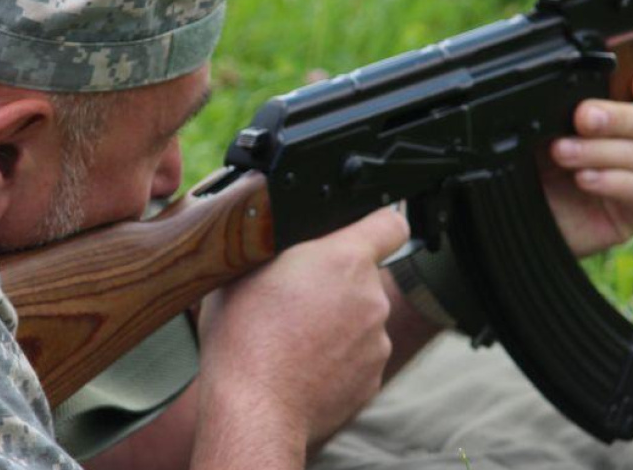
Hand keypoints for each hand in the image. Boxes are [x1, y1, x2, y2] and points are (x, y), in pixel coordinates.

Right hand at [191, 207, 408, 468]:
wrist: (254, 409)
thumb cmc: (242, 336)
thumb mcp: (244, 268)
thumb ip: (278, 246)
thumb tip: (281, 239)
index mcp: (345, 259)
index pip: (390, 223)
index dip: (376, 224)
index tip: (361, 231)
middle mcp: (371, 298)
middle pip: (364, 276)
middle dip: (336, 282)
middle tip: (294, 299)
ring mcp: (376, 342)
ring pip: (360, 319)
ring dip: (335, 323)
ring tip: (292, 339)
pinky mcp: (372, 379)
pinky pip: (357, 357)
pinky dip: (336, 359)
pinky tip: (302, 366)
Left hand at [542, 69, 632, 256]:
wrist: (520, 208)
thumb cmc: (533, 161)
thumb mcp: (541, 127)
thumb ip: (563, 103)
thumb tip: (575, 88)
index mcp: (625, 112)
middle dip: (623, 117)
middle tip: (584, 118)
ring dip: (601, 151)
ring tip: (561, 152)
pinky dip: (611, 181)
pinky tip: (582, 179)